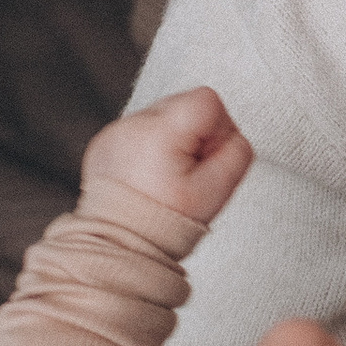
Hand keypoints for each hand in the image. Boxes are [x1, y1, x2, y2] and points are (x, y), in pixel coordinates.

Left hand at [81, 86, 251, 229]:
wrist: (121, 244)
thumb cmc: (164, 223)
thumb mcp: (218, 191)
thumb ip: (239, 152)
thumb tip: (233, 136)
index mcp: (162, 132)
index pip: (208, 100)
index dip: (219, 130)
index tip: (206, 159)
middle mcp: (134, 125)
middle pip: (185, 104)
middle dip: (195, 136)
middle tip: (187, 172)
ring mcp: (116, 132)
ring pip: (162, 117)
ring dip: (171, 141)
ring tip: (166, 177)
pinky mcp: (106, 143)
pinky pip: (139, 132)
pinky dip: (148, 150)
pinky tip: (148, 176)